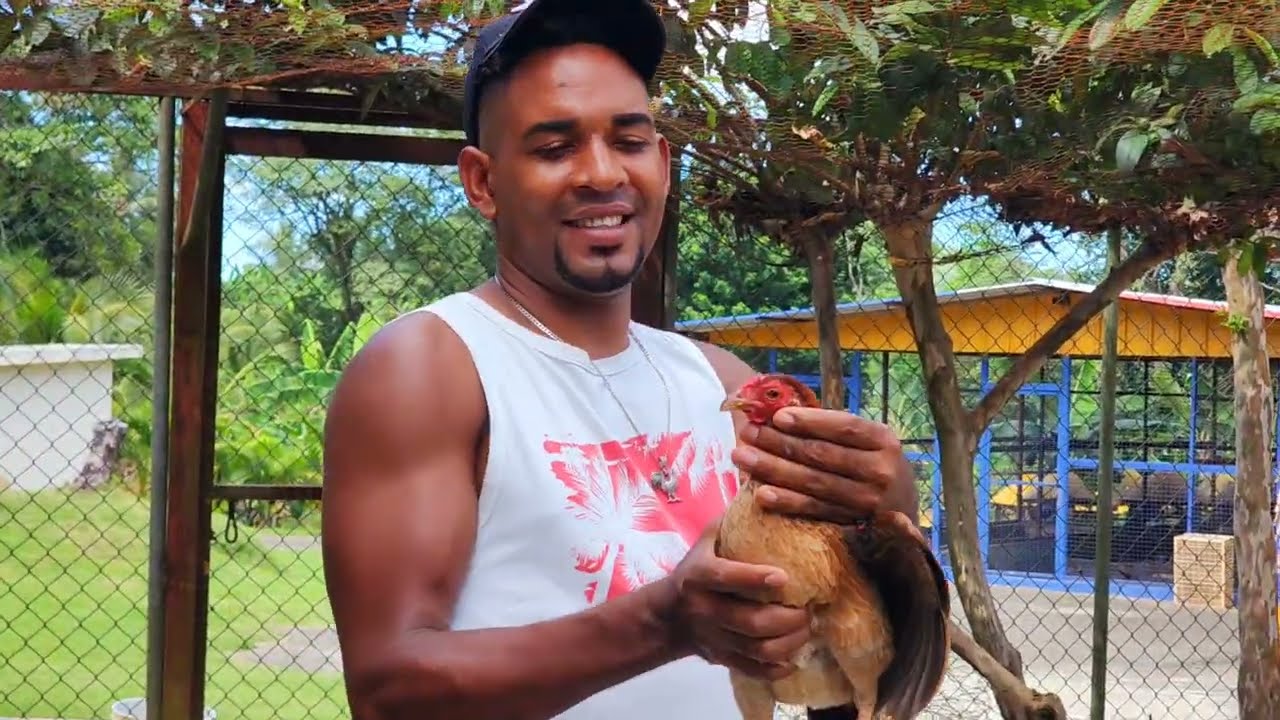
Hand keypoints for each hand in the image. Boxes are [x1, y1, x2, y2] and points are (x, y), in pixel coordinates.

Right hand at [664, 524, 810, 679]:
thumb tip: (764, 485)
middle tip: (810, 609)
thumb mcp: (706, 540)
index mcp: (699, 577)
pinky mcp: (723, 659)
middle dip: (788, 618)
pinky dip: (778, 667)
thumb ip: (732, 519)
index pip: (726, 578)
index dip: (754, 578)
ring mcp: (714, 638)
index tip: (784, 576)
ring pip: (758, 649)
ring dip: (790, 642)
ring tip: (808, 628)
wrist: (669, 616)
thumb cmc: (697, 570)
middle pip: (751, 622)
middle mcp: (705, 610)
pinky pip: (755, 670)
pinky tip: (795, 656)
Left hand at [730, 406, 909, 523]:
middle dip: (779, 442)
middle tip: (748, 433)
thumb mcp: (870, 442)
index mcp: (884, 440)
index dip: (810, 421)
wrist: (905, 512)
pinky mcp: (854, 523)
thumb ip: (835, 429)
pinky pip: (814, 510)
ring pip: (813, 482)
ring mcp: (867, 500)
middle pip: (822, 454)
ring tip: (743, 458)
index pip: (844, 427)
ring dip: (773, 469)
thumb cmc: (875, 465)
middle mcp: (880, 470)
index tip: (777, 416)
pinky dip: (786, 502)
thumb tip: (780, 412)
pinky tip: (761, 493)